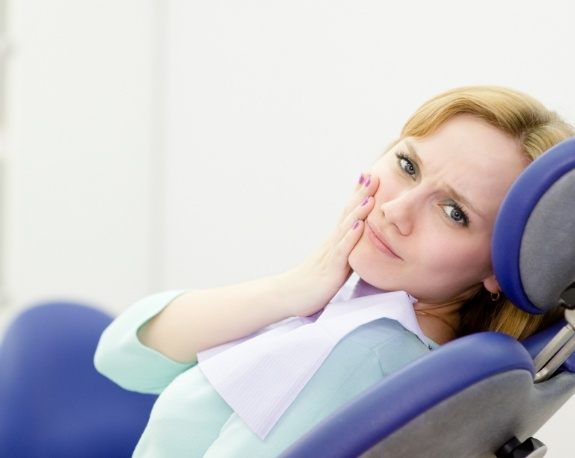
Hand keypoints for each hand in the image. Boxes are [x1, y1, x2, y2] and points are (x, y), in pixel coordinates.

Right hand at [278, 172, 378, 316]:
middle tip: (374, 175)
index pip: (349, 213)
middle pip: (348, 214)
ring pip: (346, 228)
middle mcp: (332, 242)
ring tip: (370, 194)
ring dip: (358, 210)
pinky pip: (342, 251)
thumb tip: (359, 242)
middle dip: (362, 194)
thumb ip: (346, 251)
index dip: (359, 195)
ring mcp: (331, 254)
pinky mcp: (331, 269)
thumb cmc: (312, 282)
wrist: (289, 296)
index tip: (370, 176)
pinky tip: (359, 226)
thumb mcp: (334, 263)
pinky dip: (351, 237)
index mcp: (335, 241)